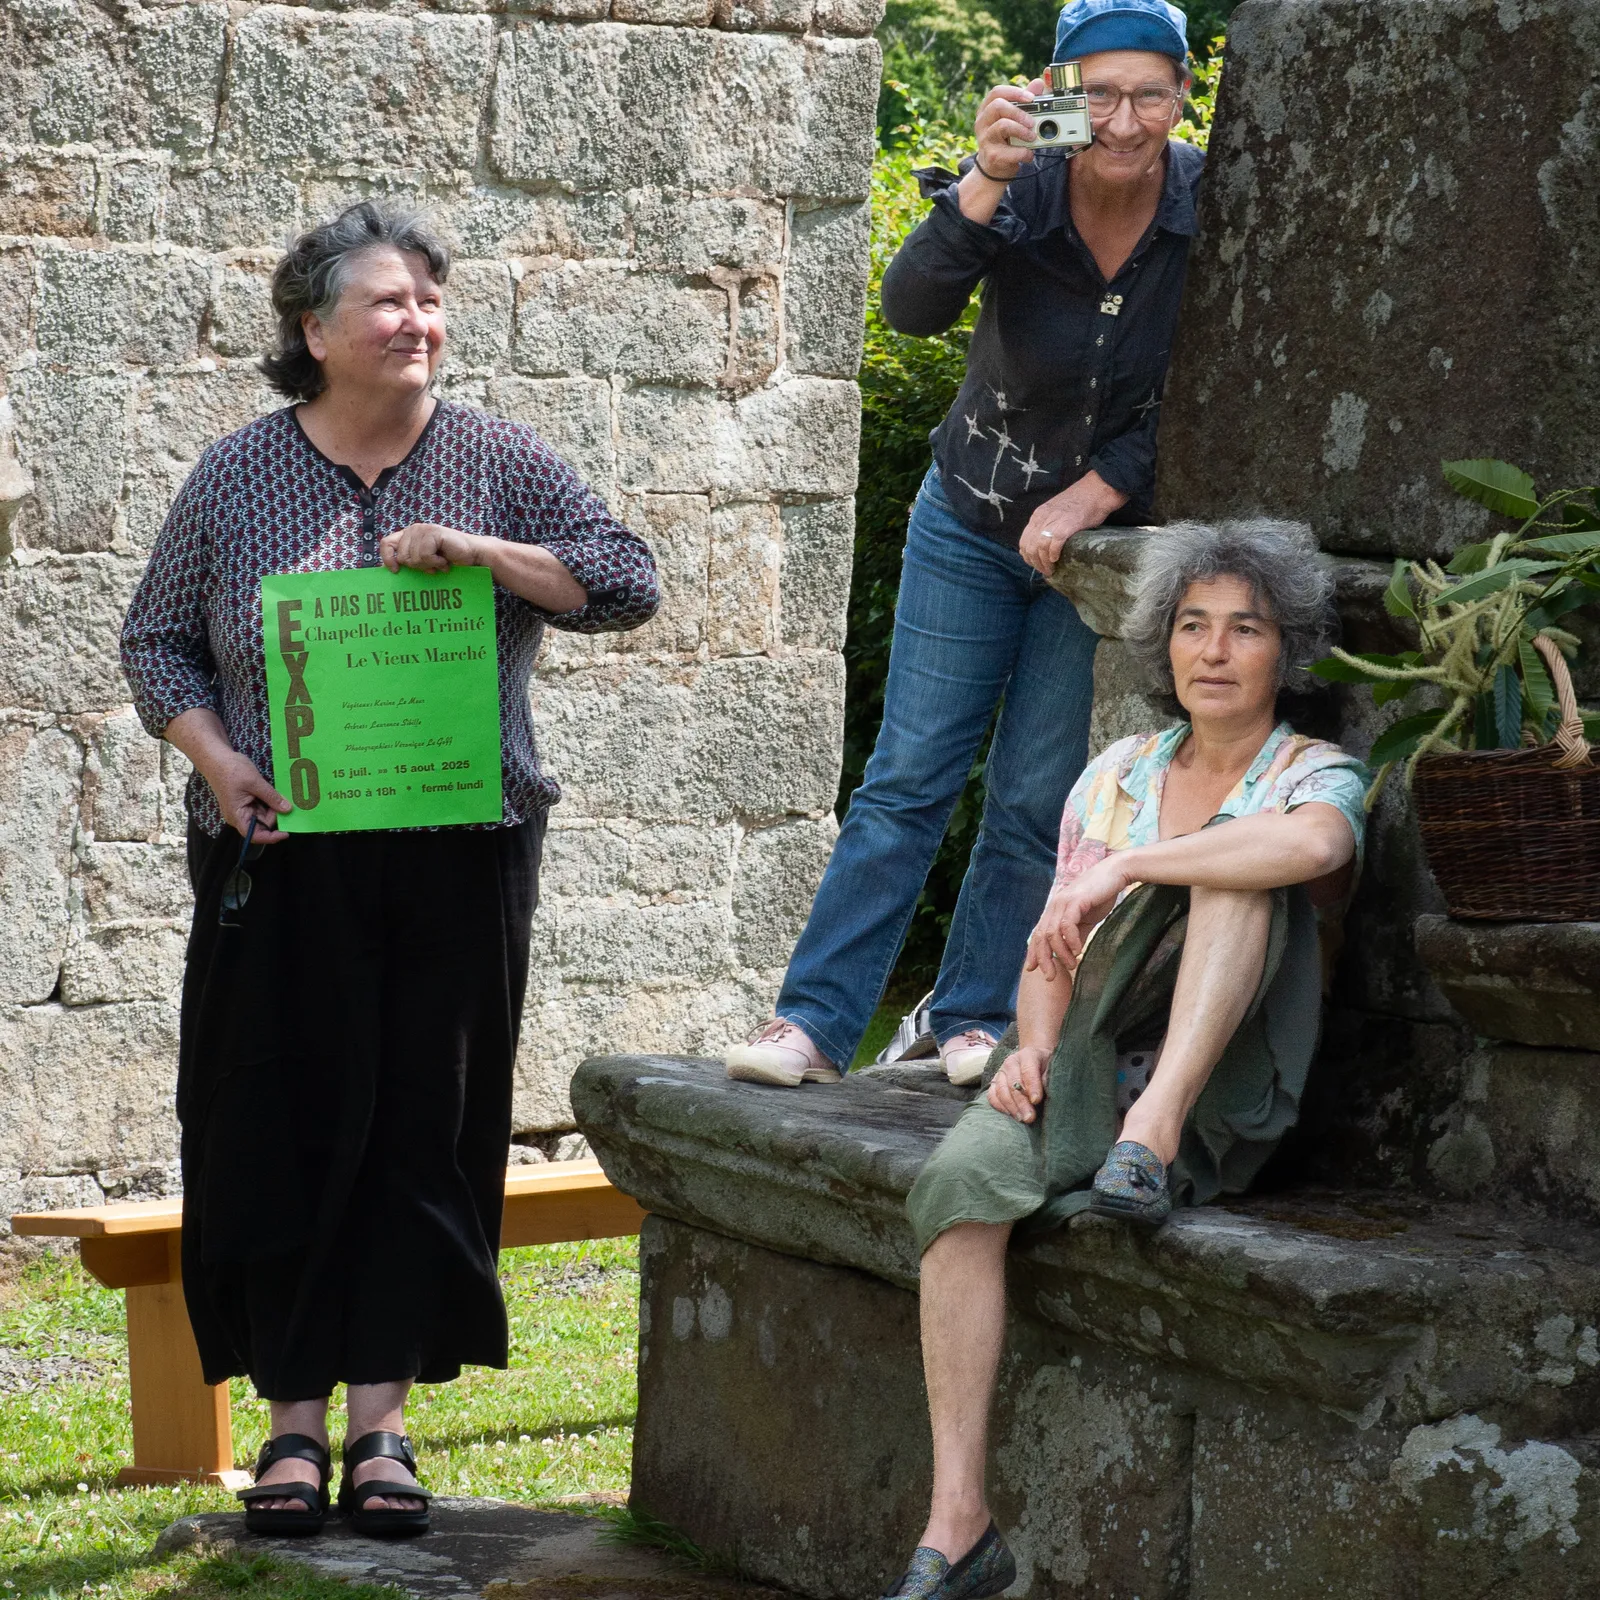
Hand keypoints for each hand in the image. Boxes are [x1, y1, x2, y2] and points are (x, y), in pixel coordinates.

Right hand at [199, 749, 290, 843]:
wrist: (217, 758)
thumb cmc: (231, 770)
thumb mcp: (255, 783)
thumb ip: (272, 797)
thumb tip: (288, 809)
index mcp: (237, 815)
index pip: (254, 835)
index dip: (271, 837)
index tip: (286, 833)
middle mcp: (239, 815)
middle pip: (262, 824)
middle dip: (275, 815)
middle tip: (285, 801)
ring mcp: (242, 808)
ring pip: (263, 815)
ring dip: (273, 808)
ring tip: (280, 795)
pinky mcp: (246, 801)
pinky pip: (261, 806)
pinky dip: (269, 802)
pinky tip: (275, 794)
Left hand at [381, 522, 483, 574]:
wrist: (472, 555)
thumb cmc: (449, 559)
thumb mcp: (424, 560)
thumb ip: (409, 560)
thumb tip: (391, 571)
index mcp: (408, 535)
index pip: (386, 544)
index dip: (387, 558)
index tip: (396, 571)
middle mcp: (413, 530)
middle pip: (401, 556)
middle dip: (418, 566)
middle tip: (432, 565)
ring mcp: (423, 530)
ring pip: (414, 558)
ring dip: (429, 565)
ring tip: (440, 562)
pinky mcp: (433, 533)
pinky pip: (425, 556)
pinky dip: (436, 563)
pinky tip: (444, 560)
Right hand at [972, 79, 1047, 182]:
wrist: (994, 168)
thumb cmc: (1005, 139)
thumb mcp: (1014, 118)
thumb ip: (1025, 101)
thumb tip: (1038, 83)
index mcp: (987, 109)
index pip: (997, 92)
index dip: (1015, 92)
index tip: (1031, 98)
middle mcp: (982, 122)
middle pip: (997, 106)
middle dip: (1019, 112)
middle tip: (1032, 121)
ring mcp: (985, 139)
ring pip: (1002, 126)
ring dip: (1022, 130)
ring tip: (1032, 137)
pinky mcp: (992, 156)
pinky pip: (1010, 151)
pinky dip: (1024, 152)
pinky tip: (1028, 153)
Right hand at [987, 1044, 1049, 1123]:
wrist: (1035, 1059)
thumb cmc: (1046, 1066)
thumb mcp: (1052, 1068)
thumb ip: (1048, 1078)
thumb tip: (1044, 1093)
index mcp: (1027, 1055)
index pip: (1028, 1071)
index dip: (1032, 1086)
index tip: (1036, 1101)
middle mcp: (1011, 1062)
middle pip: (1013, 1084)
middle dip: (1022, 1102)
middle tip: (1030, 1117)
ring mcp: (1000, 1072)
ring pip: (1001, 1091)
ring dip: (1011, 1107)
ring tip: (1022, 1119)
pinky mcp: (994, 1082)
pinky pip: (992, 1096)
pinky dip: (1000, 1107)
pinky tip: (1011, 1115)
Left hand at [1016, 471, 1128, 576]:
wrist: (1097, 489)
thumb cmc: (1081, 501)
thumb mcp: (1056, 511)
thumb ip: (1048, 524)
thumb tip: (1045, 544)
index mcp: (1038, 515)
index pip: (1024, 541)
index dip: (1028, 556)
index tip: (1036, 564)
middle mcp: (1042, 518)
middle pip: (1030, 547)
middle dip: (1035, 563)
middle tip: (1045, 571)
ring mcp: (1053, 521)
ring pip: (1039, 548)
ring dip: (1044, 563)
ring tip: (1051, 570)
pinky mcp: (1067, 525)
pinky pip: (1054, 545)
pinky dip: (1053, 555)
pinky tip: (1057, 559)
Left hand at [1027, 857, 1130, 972]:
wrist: (1114, 874)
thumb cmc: (1100, 895)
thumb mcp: (1086, 920)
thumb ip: (1076, 935)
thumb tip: (1071, 953)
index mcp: (1054, 910)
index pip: (1038, 934)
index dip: (1033, 952)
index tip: (1032, 969)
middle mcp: (1054, 906)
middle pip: (1041, 936)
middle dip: (1043, 958)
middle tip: (1050, 976)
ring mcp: (1063, 902)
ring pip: (1052, 933)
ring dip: (1060, 953)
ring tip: (1071, 964)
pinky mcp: (1075, 901)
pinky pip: (1067, 924)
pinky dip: (1071, 940)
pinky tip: (1078, 950)